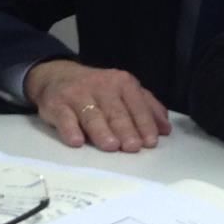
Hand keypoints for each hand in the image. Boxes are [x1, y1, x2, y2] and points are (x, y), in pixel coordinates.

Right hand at [24, 59, 171, 151]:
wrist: (58, 76)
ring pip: (92, 115)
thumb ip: (147, 107)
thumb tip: (166, 129)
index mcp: (122, 83)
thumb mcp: (124, 92)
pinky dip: (70, 129)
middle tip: (133, 147)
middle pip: (116, 111)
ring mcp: (77, 95)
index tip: (150, 142)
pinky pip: (64, 118)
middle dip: (126, 129)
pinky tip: (77, 141)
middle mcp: (101, 86)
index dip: (144, 123)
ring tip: (111, 146)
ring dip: (102, 131)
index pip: (137, 105)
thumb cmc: (98, 90)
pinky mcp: (57, 104)